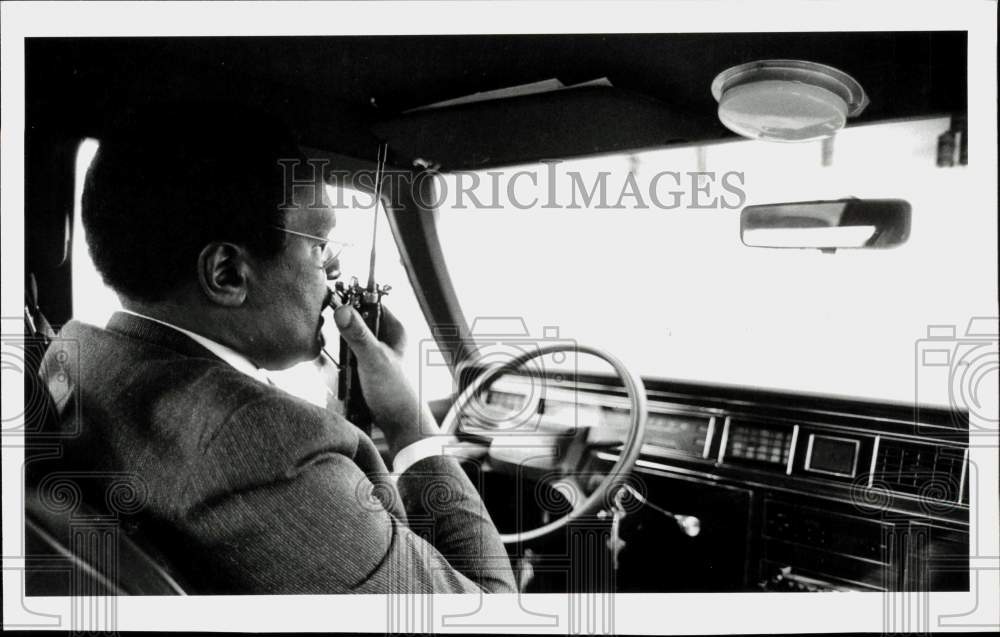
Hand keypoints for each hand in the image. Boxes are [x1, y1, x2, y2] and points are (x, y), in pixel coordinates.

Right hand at [333, 303, 438, 456]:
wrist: (399, 424)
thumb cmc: (395, 391)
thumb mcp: (374, 359)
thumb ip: (357, 335)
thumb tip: (342, 310)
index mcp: (394, 329)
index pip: (369, 303)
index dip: (351, 302)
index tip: (332, 305)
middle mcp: (384, 339)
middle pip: (354, 323)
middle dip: (340, 333)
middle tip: (330, 341)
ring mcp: (373, 355)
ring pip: (346, 343)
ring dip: (336, 352)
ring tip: (333, 361)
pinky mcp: (363, 370)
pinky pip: (344, 361)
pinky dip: (337, 366)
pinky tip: (334, 374)